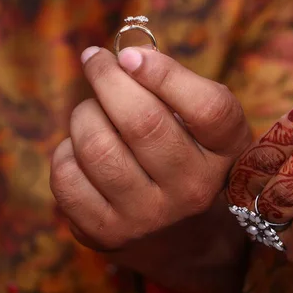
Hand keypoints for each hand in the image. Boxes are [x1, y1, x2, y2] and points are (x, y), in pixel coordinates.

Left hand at [50, 45, 250, 250]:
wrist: (185, 237)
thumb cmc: (190, 158)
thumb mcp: (205, 125)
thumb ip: (177, 86)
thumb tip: (125, 57)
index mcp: (227, 153)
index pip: (209, 109)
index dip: (165, 74)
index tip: (130, 55)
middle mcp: (194, 189)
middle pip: (143, 122)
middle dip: (107, 79)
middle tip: (97, 61)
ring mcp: (150, 216)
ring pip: (97, 147)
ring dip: (85, 114)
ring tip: (93, 111)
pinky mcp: (107, 233)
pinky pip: (66, 177)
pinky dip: (67, 151)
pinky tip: (82, 150)